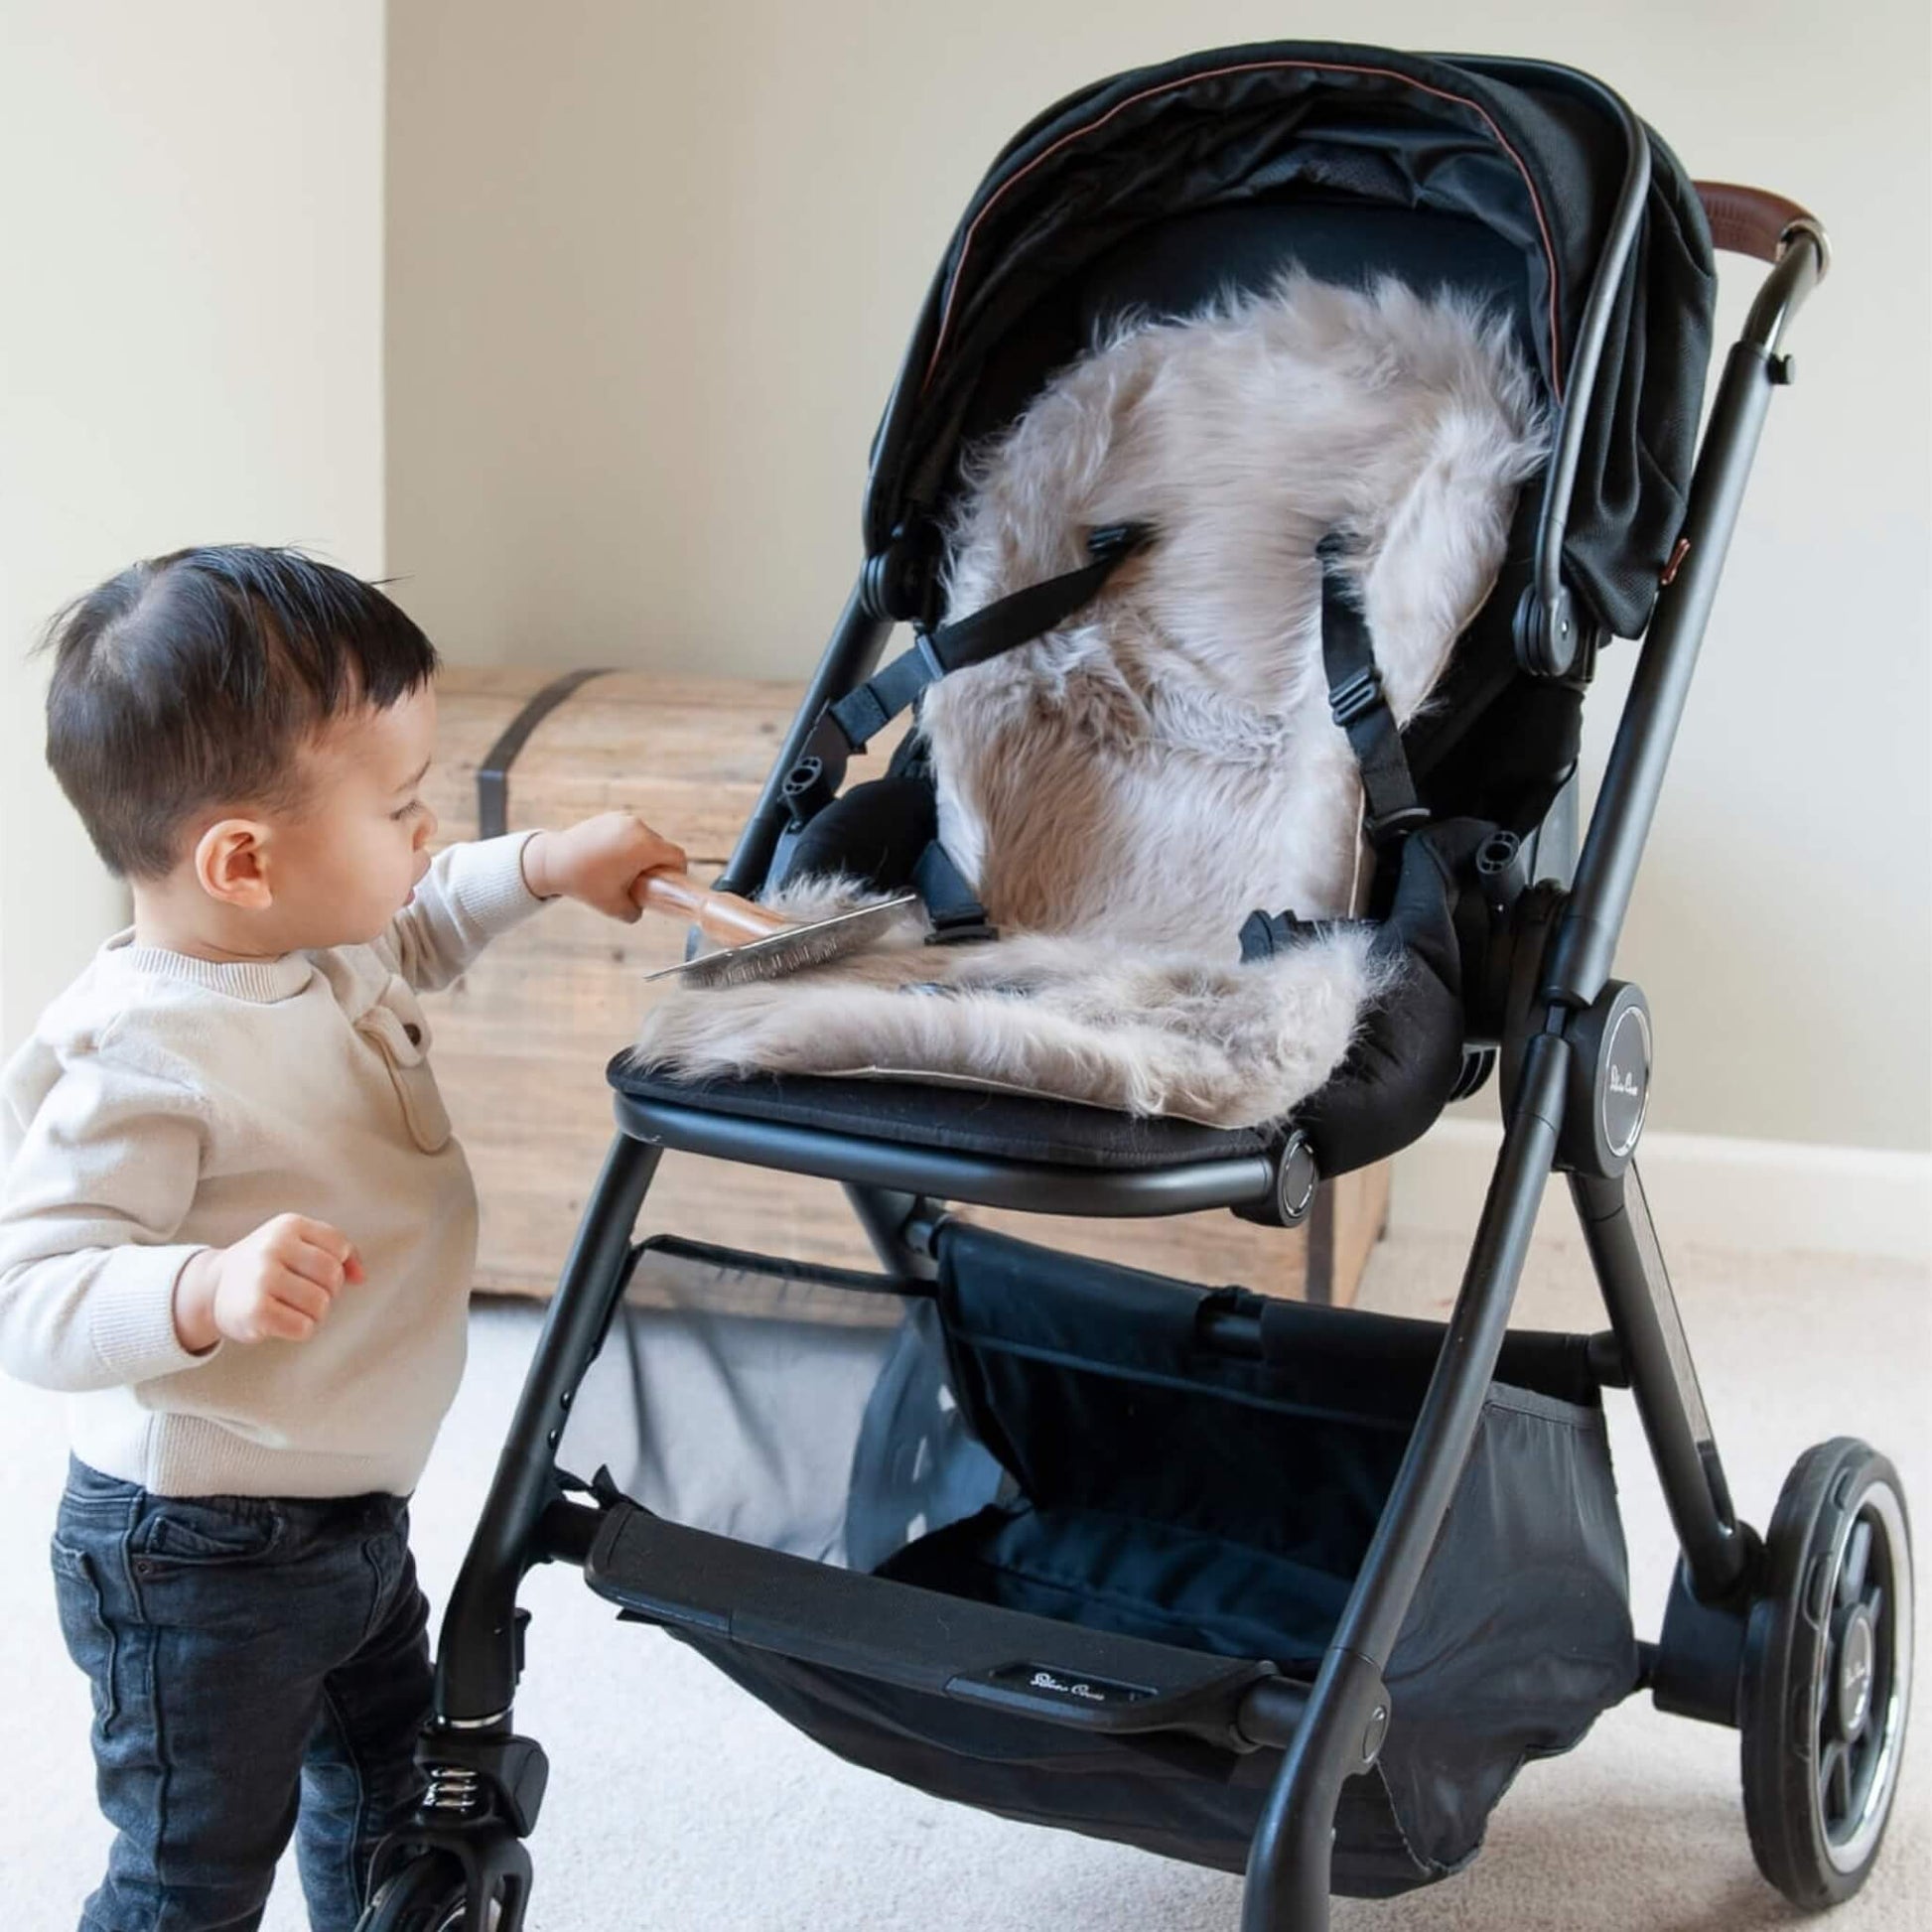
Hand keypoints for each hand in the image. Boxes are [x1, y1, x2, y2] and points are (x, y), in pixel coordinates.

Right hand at [173, 1214, 364, 1352]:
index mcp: (289, 1225)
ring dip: (315, 1314)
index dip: (339, 1266)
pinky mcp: (255, 1310)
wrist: (213, 1287)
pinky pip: (303, 1327)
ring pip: (321, 1304)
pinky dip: (300, 1329)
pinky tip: (282, 1321)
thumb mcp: (299, 1244)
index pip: (339, 1247)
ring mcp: (262, 1278)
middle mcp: (274, 1247)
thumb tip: (361, 1277)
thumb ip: (339, 1252)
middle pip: (332, 1277)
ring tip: (293, 1308)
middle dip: (328, 1292)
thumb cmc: (268, 1265)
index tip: (318, 1274)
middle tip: (305, 1294)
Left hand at [521, 813, 687, 921]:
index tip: (666, 885)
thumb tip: (643, 908)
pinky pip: (630, 832)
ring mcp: (624, 819)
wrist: (552, 861)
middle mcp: (638, 827)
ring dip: (642, 854)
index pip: (677, 858)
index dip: (677, 874)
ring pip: (646, 839)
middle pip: (662, 848)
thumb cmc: (585, 884)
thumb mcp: (616, 907)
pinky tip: (612, 860)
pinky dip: (628, 845)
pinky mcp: (611, 817)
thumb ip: (636, 911)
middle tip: (642, 883)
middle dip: (657, 865)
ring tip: (623, 871)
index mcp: (644, 846)